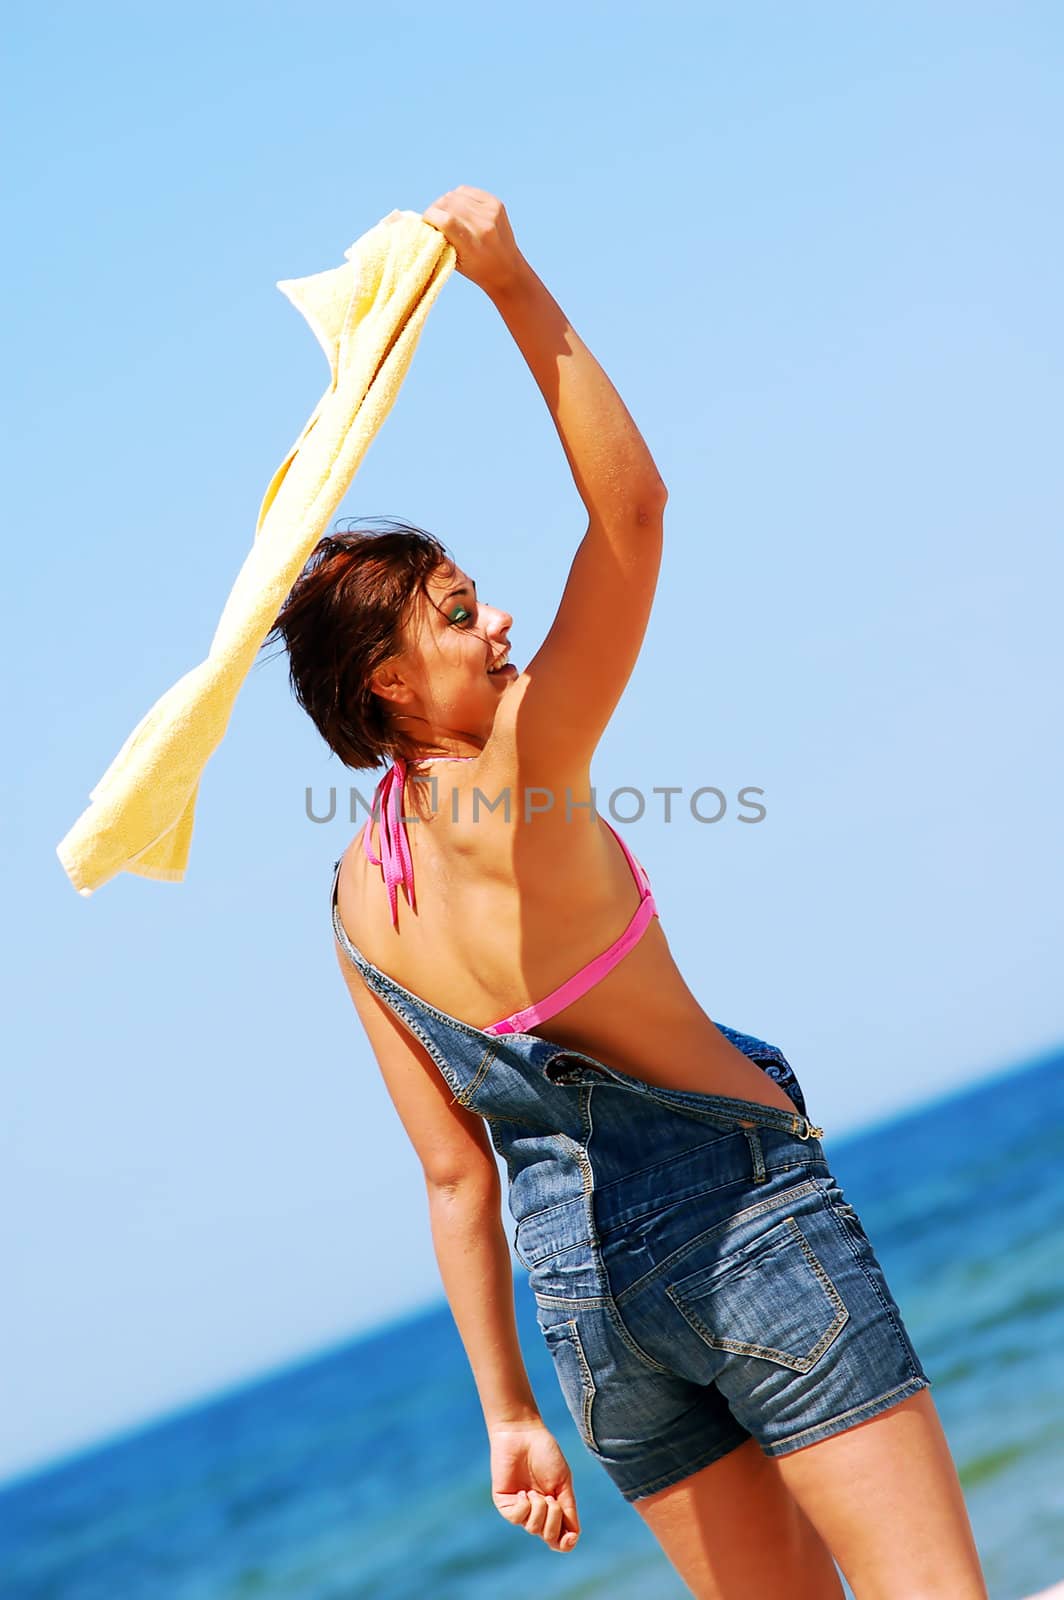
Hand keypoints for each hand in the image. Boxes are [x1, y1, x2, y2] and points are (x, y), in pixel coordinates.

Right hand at [422, 186, 527, 297]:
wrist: (507, 269)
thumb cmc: (476, 269)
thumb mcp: (455, 261)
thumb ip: (441, 239)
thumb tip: (425, 218)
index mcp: (472, 245)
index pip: (445, 220)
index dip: (430, 216)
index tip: (426, 222)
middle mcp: (483, 226)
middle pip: (448, 203)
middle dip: (436, 209)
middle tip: (434, 219)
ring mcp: (491, 212)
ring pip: (455, 194)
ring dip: (445, 203)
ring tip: (446, 215)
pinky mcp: (495, 203)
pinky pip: (466, 191)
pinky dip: (458, 197)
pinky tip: (459, 209)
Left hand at [488, 1419, 580, 1552]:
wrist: (524, 1434)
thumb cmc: (546, 1454)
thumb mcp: (563, 1483)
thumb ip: (568, 1510)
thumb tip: (574, 1538)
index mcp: (553, 1509)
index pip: (559, 1538)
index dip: (566, 1543)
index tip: (571, 1537)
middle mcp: (536, 1513)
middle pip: (549, 1537)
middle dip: (554, 1519)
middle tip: (551, 1497)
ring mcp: (520, 1509)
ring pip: (533, 1528)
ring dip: (540, 1509)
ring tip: (535, 1491)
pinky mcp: (504, 1504)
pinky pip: (516, 1518)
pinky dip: (524, 1507)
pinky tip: (524, 1492)